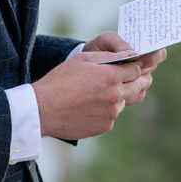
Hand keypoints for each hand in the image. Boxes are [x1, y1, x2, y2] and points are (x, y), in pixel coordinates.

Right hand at [32, 32, 164, 139]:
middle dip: (136, 80)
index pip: (136, 69)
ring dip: (117, 96)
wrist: (42, 110)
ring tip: (97, 93)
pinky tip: (89, 106)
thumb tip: (129, 55)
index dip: (133, 66)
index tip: (129, 66)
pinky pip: (112, 115)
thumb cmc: (60, 81)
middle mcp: (115, 96)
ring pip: (124, 101)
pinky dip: (106, 110)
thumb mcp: (83, 60)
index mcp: (111, 76)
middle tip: (129, 78)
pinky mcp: (105, 126)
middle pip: (138, 86)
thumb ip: (109, 57)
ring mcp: (111, 113)